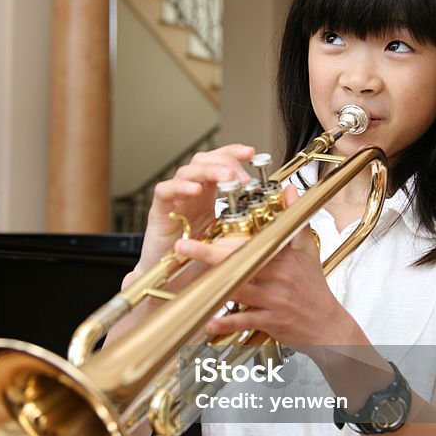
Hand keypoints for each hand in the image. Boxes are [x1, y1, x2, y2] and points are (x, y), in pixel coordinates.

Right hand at [124, 144, 254, 281]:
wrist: (174, 282)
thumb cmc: (200, 260)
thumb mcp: (231, 236)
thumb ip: (247, 220)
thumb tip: (277, 206)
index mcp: (208, 193)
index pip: (219, 162)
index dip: (233, 153)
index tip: (251, 153)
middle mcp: (191, 192)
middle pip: (203, 161)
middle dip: (224, 162)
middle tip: (241, 175)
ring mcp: (174, 199)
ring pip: (186, 171)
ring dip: (208, 171)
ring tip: (226, 178)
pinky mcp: (159, 211)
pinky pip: (165, 190)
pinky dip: (180, 187)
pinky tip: (196, 190)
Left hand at [174, 185, 362, 347]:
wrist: (328, 326)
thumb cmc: (313, 287)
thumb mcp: (307, 249)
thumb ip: (295, 217)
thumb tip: (288, 188)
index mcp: (283, 255)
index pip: (253, 238)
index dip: (229, 230)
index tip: (209, 220)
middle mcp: (278, 275)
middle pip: (239, 261)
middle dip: (209, 254)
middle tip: (183, 246)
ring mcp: (275, 299)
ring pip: (239, 289)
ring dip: (212, 286)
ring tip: (187, 283)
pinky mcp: (272, 321)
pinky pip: (245, 320)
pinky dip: (226, 323)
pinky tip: (208, 323)